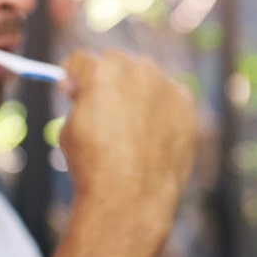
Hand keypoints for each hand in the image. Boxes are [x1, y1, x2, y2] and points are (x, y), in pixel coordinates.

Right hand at [58, 50, 197, 223]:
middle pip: (116, 62)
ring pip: (146, 79)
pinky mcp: (187, 107)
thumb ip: (79, 104)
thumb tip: (85, 98)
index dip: (72, 77)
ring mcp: (166, 87)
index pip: (81, 61)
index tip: (70, 93)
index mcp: (101, 71)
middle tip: (99, 107)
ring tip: (127, 126)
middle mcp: (137, 70)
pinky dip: (160, 110)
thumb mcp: (68, 129)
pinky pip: (169, 99)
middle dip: (105, 80)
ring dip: (135, 92)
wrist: (130, 196)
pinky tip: (150, 136)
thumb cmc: (92, 165)